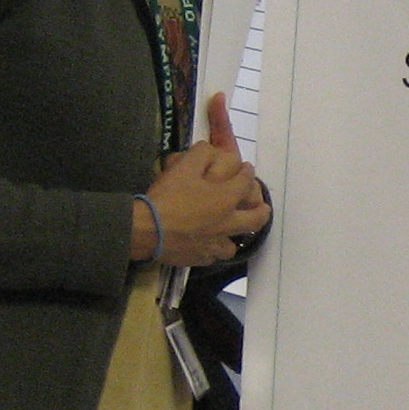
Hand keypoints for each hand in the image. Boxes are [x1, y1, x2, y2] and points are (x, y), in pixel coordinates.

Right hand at [136, 94, 269, 265]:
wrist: (146, 230)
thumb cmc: (168, 197)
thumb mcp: (183, 166)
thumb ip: (201, 155)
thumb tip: (210, 150)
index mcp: (226, 198)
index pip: (246, 181)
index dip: (248, 172)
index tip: (247, 169)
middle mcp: (227, 223)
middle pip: (256, 219)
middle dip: (261, 210)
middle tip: (261, 206)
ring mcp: (215, 244)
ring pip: (235, 244)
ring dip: (235, 236)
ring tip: (230, 231)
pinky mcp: (200, 259)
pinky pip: (214, 257)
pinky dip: (213, 250)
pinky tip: (207, 246)